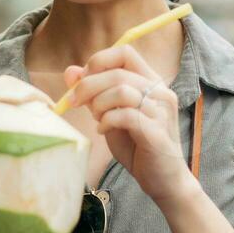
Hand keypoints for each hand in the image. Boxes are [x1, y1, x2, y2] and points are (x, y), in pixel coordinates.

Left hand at [64, 45, 193, 204]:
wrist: (163, 180)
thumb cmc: (137, 146)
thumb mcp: (110, 115)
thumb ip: (94, 93)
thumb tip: (70, 72)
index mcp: (150, 82)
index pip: (125, 52)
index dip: (98, 61)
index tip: (81, 80)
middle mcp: (160, 91)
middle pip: (118, 72)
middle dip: (88, 86)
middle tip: (73, 102)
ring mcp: (161, 111)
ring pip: (122, 91)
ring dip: (99, 104)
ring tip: (97, 119)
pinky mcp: (157, 132)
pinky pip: (125, 115)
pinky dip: (107, 121)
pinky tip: (103, 130)